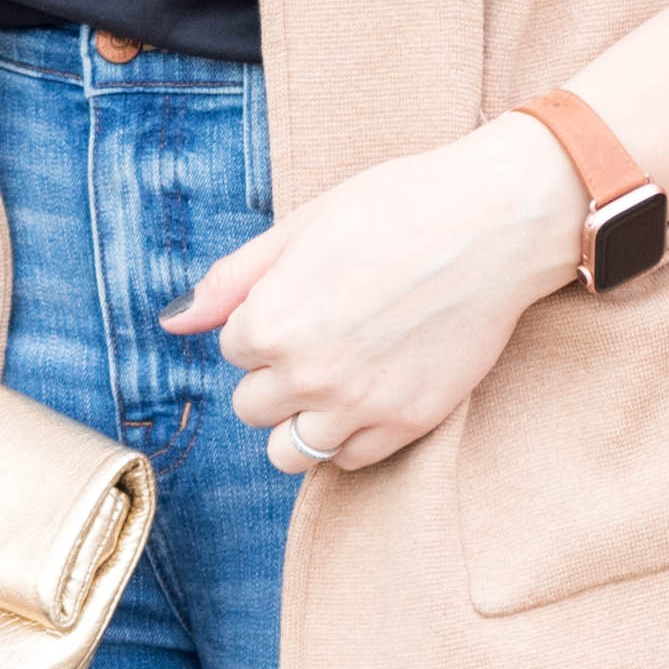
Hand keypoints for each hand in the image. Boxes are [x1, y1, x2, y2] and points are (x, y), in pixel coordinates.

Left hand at [166, 117, 580, 472]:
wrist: (495, 222)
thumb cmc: (398, 207)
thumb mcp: (302, 227)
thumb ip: (232, 281)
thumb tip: (172, 321)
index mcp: (272, 321)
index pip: (233, 349)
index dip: (264, 320)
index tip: (306, 295)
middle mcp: (309, 373)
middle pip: (252, 407)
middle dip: (274, 375)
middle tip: (324, 333)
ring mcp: (360, 404)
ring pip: (290, 452)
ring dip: (301, 419)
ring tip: (336, 376)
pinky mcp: (408, 422)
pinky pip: (348, 460)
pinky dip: (348, 437)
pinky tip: (369, 393)